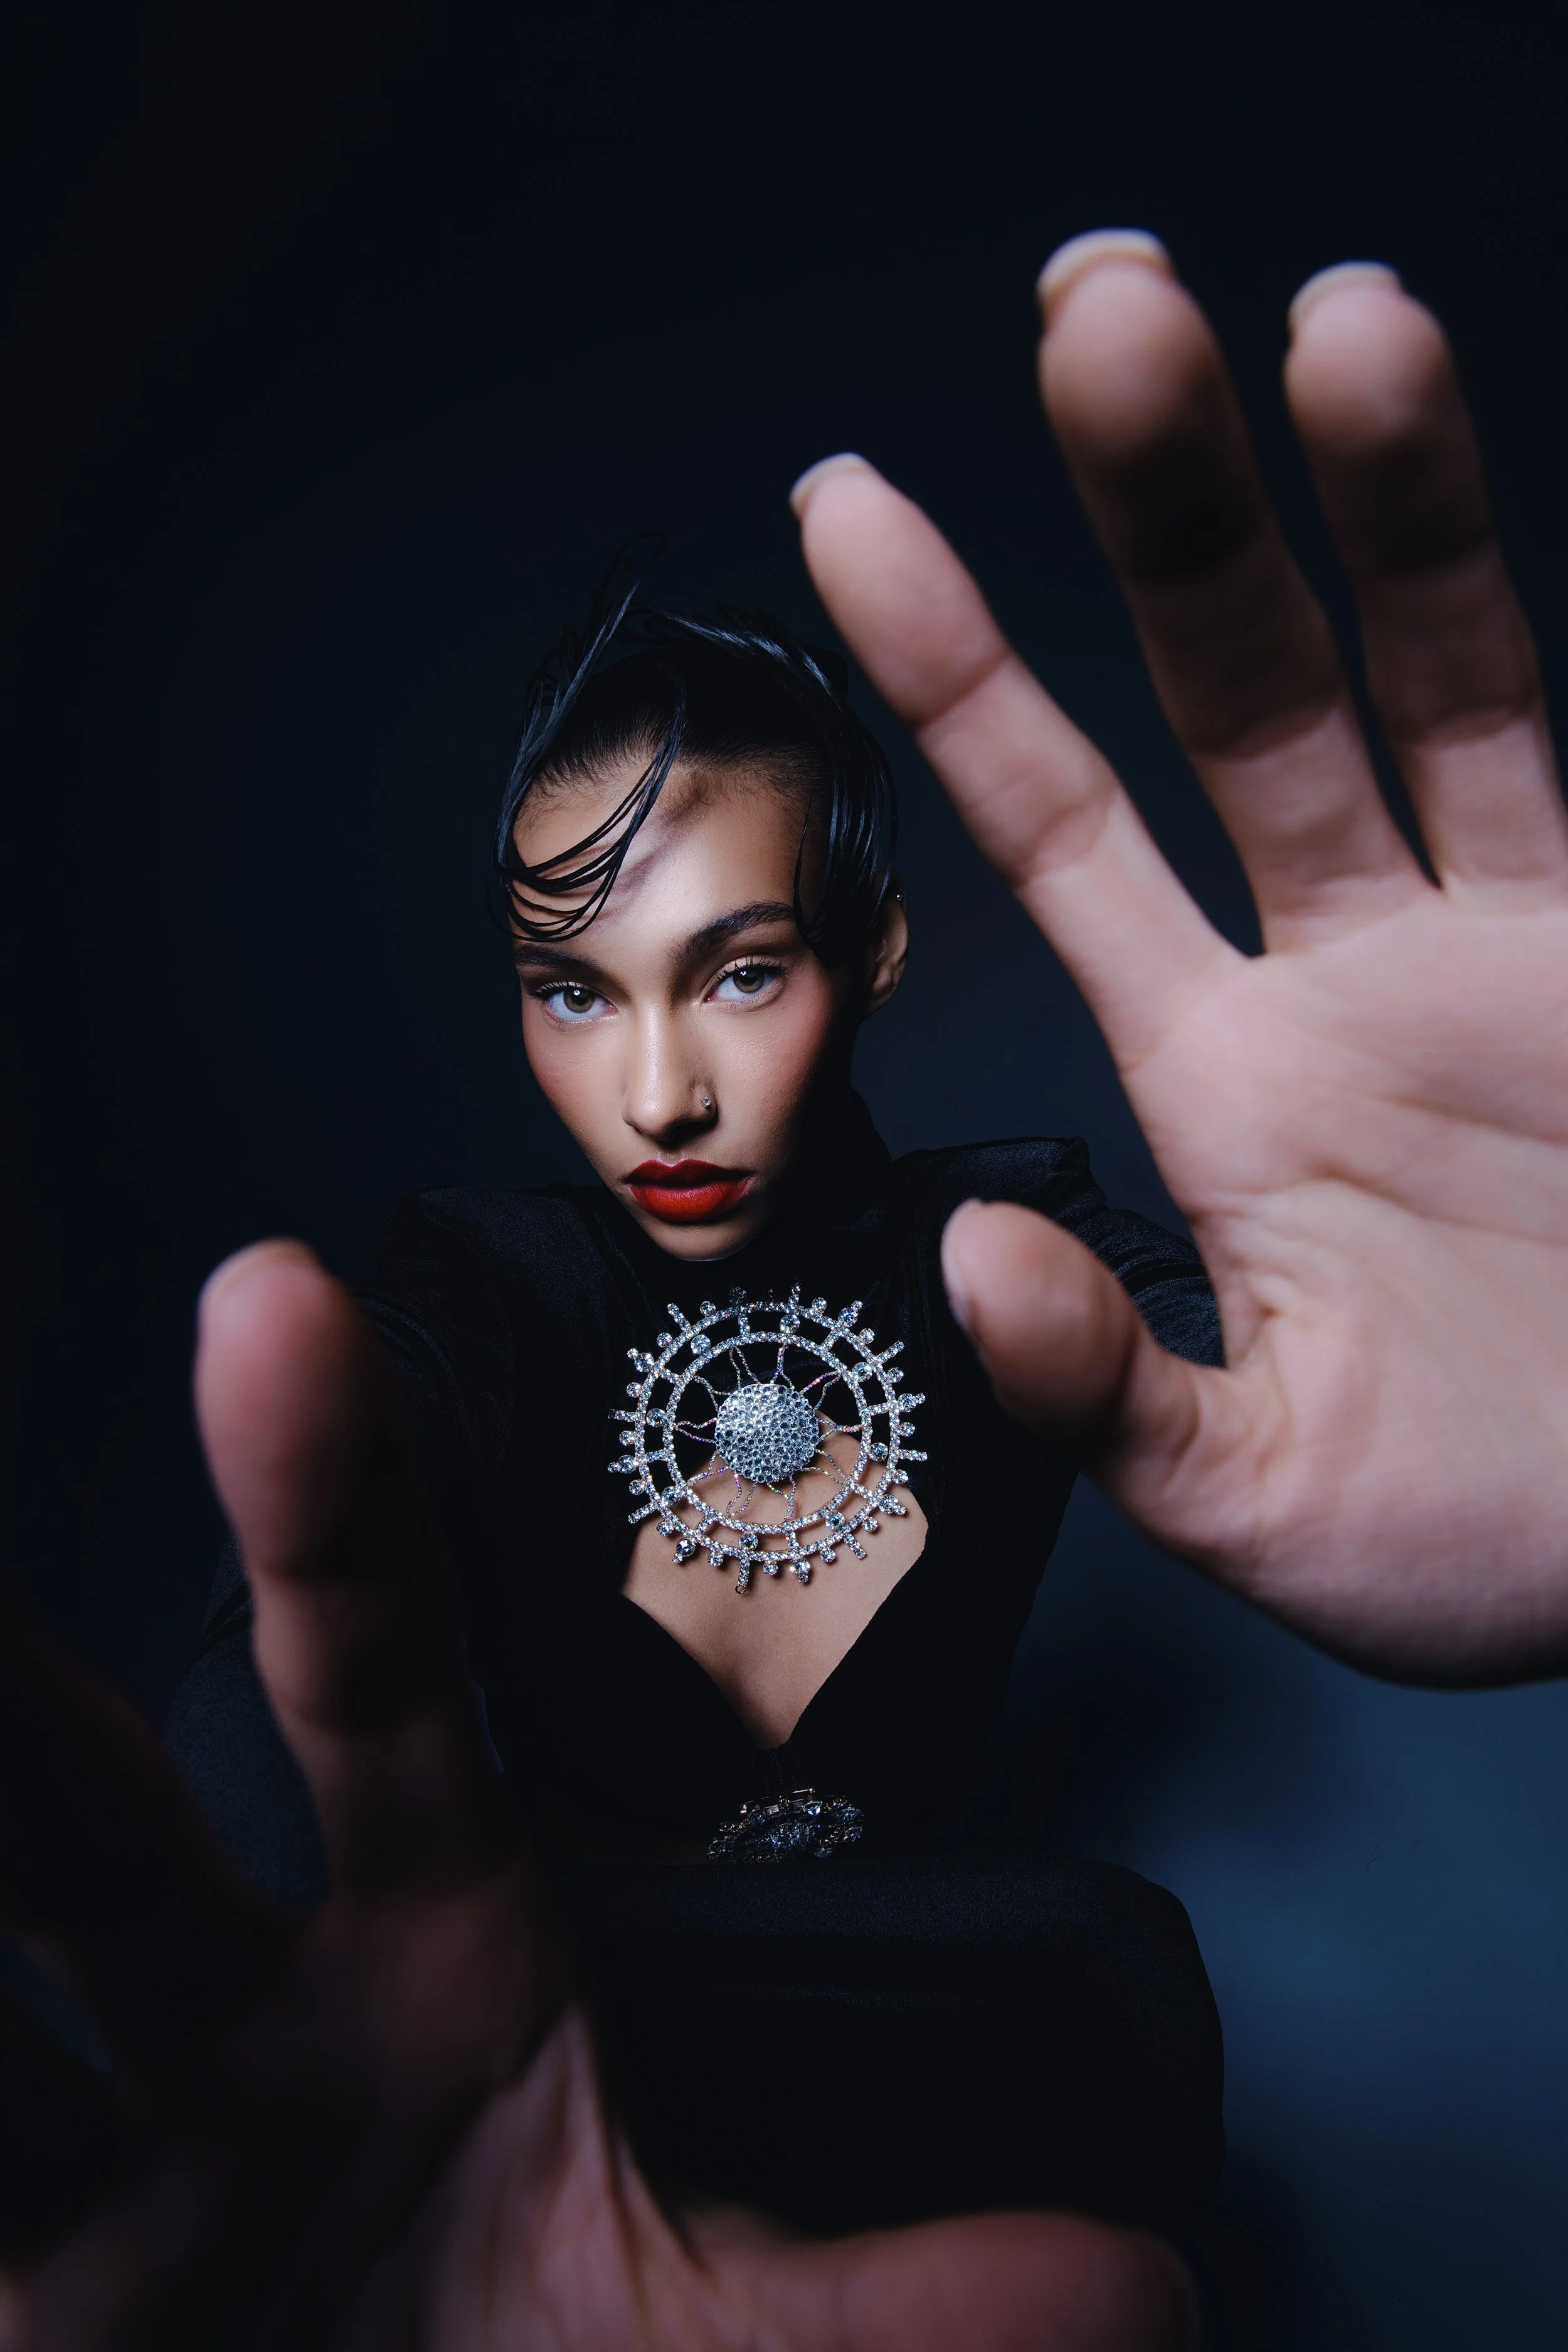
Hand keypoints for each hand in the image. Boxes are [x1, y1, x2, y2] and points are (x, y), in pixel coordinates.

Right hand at [0, 1244, 1192, 2348]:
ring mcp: (129, 2141)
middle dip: (16, 1665)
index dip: (328, 1492)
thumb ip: (897, 2300)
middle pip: (101, 1787)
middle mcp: (254, 2010)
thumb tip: (1141, 2277)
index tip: (277, 1306)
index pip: (378, 1671)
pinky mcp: (28, 2284)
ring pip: (13, 1908)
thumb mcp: (714, 2338)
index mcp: (430, 1954)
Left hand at [793, 230, 1567, 1686]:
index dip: (954, 670)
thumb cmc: (1483, 1540)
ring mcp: (1513, 942)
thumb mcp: (1262, 1499)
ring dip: (1390, 498)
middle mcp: (1353, 972)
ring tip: (1339, 315)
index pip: (1057, 836)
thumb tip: (969, 1258)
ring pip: (1438, 674)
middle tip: (1100, 305)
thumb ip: (1104, 1392)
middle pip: (1239, 690)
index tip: (845, 509)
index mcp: (1225, 1082)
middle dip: (1171, 506)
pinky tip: (1506, 461)